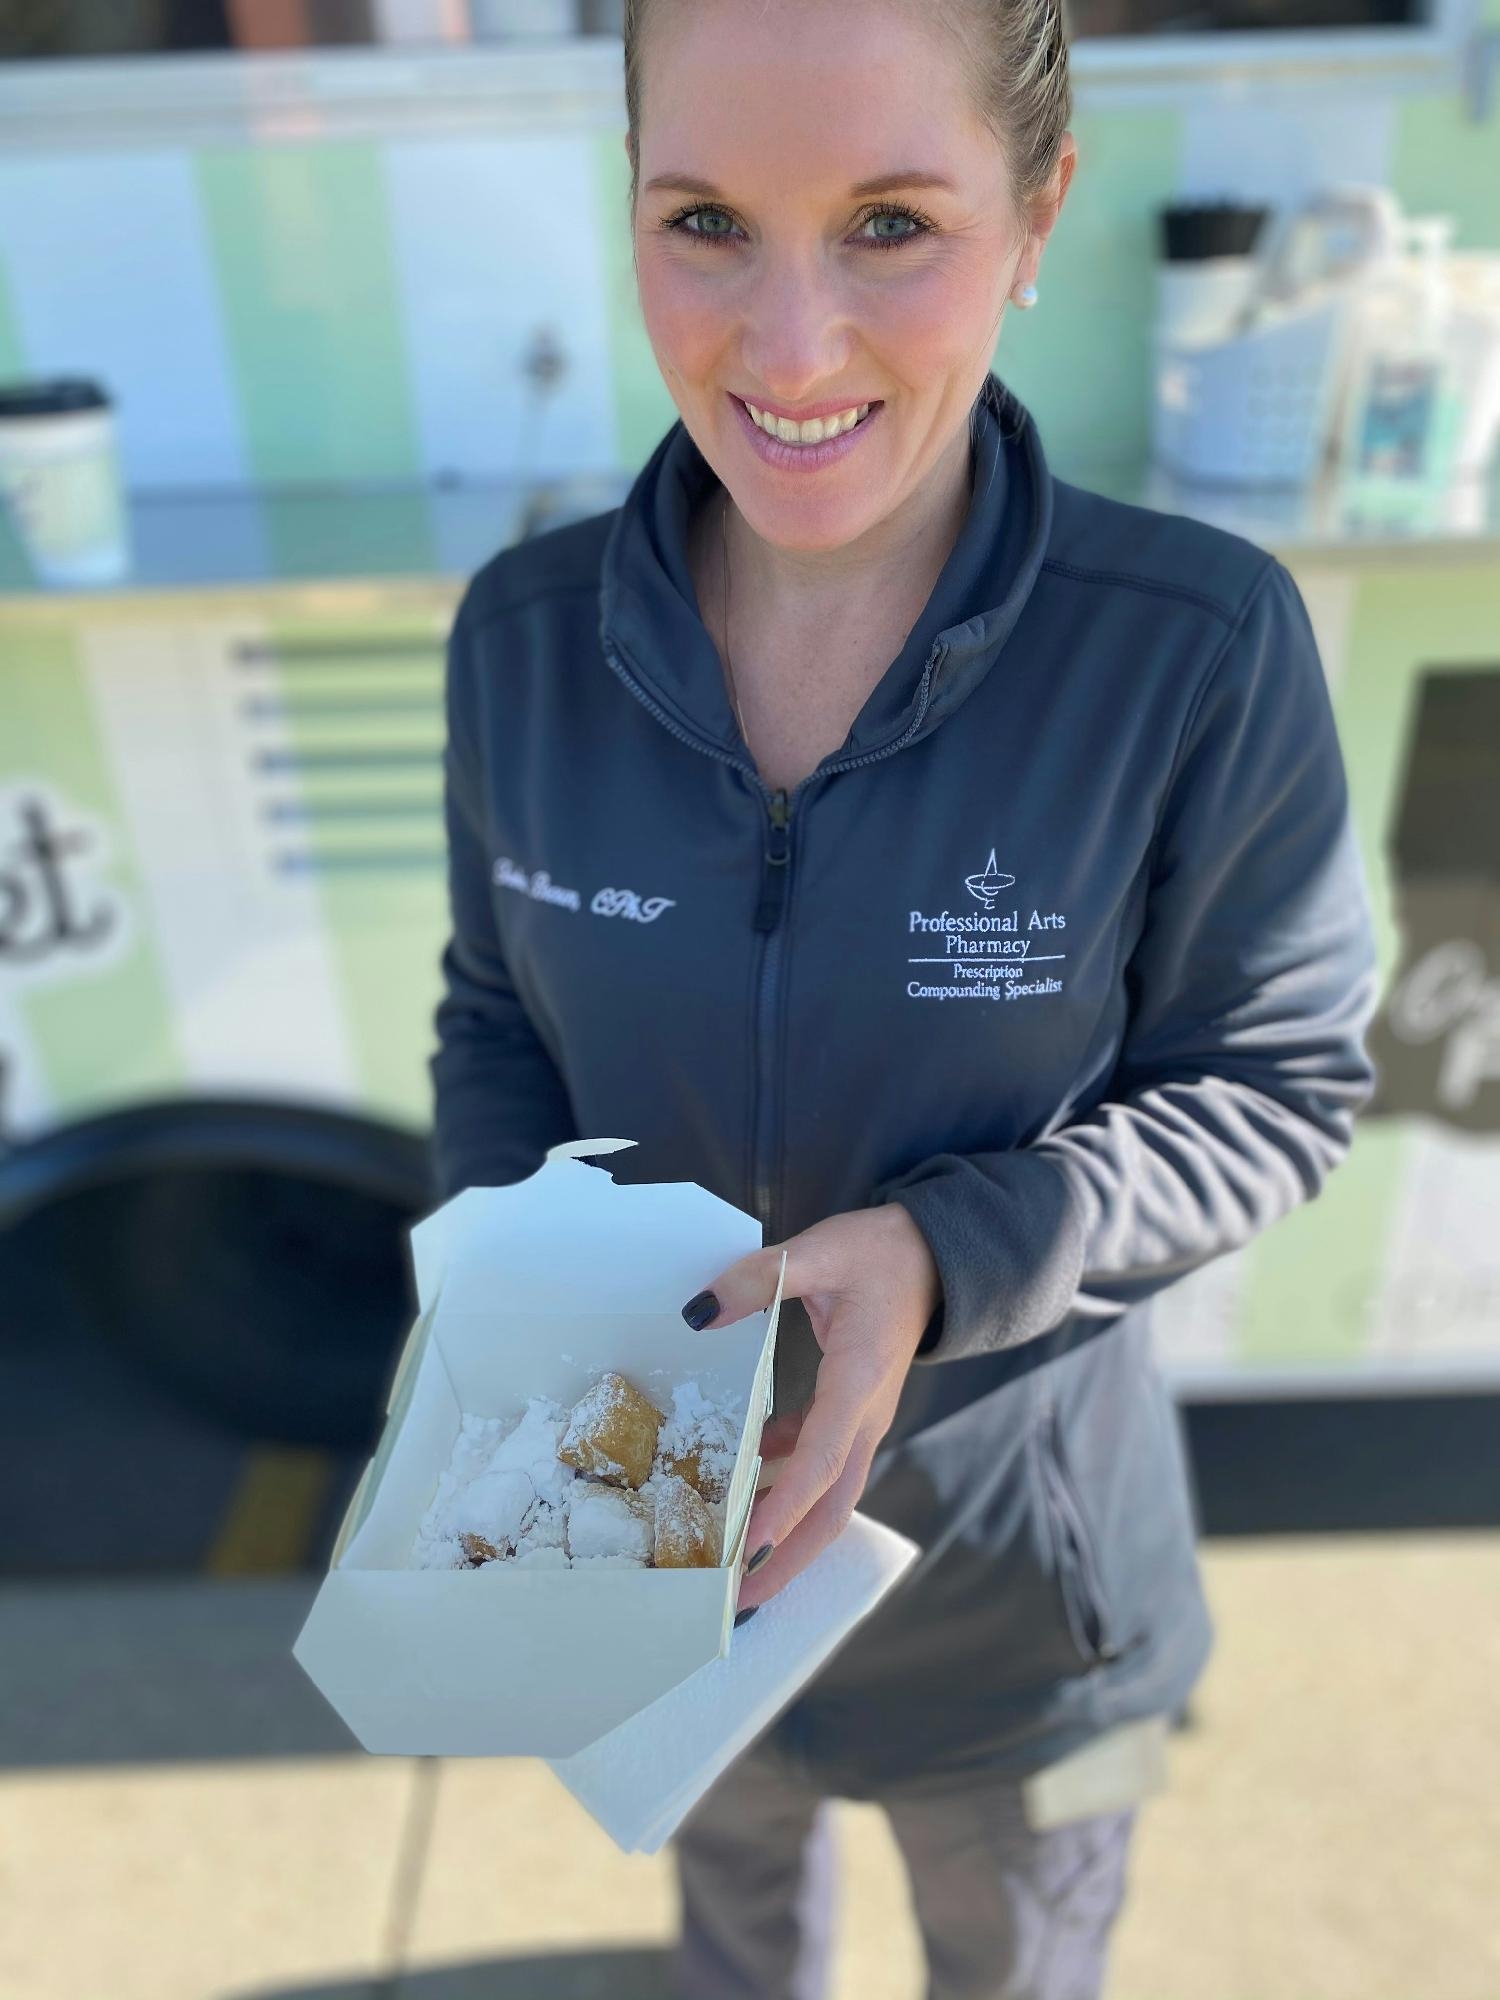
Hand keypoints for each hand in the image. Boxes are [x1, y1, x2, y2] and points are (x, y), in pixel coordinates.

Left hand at [681, 1203, 939, 1612]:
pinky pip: (818, 1464)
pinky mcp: (851, 1412)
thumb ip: (758, 1278)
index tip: (742, 1549)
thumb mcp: (819, 1249)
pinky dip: (782, 1486)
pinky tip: (740, 1482)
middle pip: (831, 1508)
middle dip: (786, 1558)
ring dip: (785, 1534)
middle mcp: (865, 1415)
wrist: (935, 1254)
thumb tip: (697, 1314)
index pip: (820, 1461)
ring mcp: (861, 1419)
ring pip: (827, 1496)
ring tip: (732, 1566)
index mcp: (859, 1380)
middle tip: (734, 1601)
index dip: (781, 1509)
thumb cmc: (882, 1251)